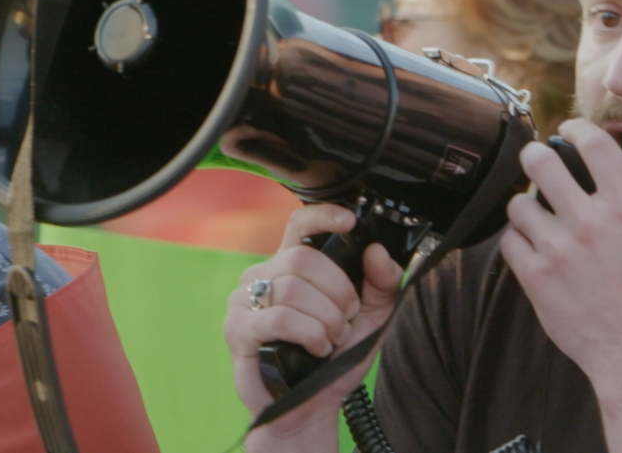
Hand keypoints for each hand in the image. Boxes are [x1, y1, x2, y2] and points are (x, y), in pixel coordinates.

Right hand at [223, 204, 402, 451]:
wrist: (310, 406)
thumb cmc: (335, 358)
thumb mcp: (371, 318)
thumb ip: (382, 284)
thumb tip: (377, 251)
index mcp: (293, 266)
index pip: (300, 225)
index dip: (323, 216)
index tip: (351, 222)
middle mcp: (264, 276)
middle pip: (304, 259)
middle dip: (338, 290)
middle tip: (347, 318)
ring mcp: (245, 301)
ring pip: (294, 288)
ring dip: (327, 318)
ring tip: (332, 339)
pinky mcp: (239, 329)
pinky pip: (281, 317)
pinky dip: (310, 334)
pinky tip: (317, 348)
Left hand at [499, 118, 621, 380]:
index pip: (593, 144)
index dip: (576, 127)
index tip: (568, 130)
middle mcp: (590, 223)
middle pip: (541, 161)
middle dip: (535, 154)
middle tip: (539, 161)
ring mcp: (559, 250)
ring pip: (519, 202)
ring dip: (526, 203)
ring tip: (538, 214)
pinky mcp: (536, 277)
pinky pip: (510, 240)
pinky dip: (517, 239)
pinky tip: (533, 245)